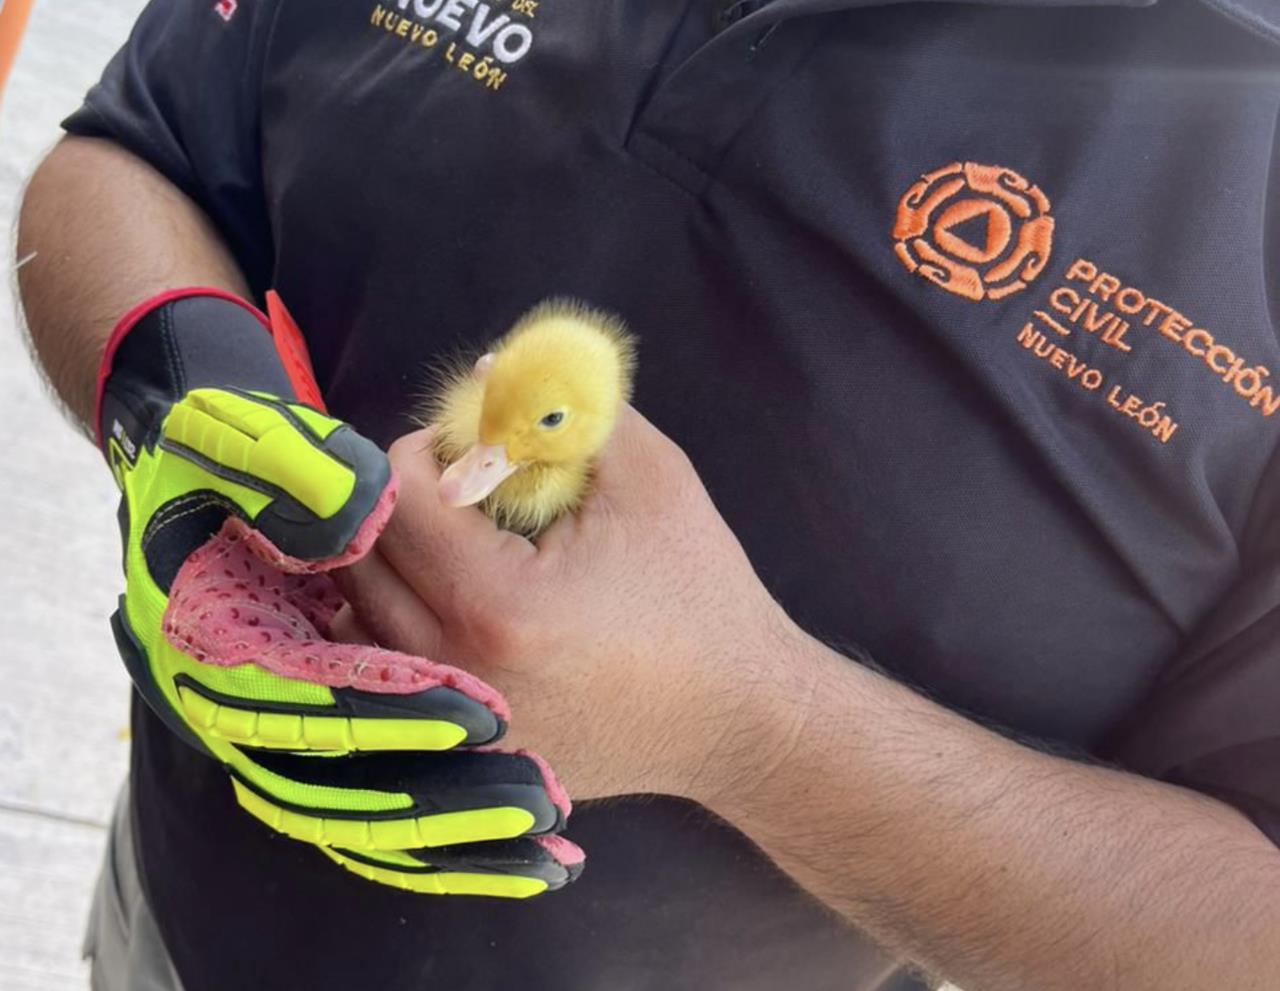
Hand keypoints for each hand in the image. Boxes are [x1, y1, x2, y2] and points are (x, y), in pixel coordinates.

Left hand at [337, 406, 798, 802]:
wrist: (738, 715)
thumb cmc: (701, 593)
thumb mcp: (652, 478)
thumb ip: (567, 412)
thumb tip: (485, 370)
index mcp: (499, 603)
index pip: (399, 499)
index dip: (423, 448)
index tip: (465, 445)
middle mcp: (454, 670)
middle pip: (362, 557)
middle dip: (395, 500)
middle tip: (453, 484)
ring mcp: (452, 721)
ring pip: (354, 620)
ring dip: (384, 562)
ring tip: (446, 541)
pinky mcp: (458, 747)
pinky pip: (378, 674)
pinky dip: (388, 623)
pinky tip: (443, 601)